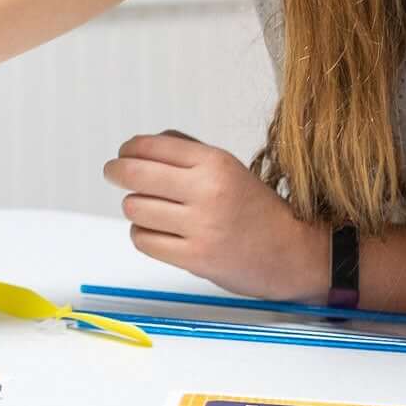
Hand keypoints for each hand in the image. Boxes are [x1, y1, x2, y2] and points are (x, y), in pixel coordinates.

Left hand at [102, 131, 330, 300]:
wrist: (292, 253)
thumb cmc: (257, 209)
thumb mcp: (229, 168)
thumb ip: (188, 152)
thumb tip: (140, 146)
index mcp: (216, 162)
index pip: (152, 146)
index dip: (129, 148)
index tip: (124, 153)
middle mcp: (207, 191)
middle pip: (135, 173)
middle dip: (116, 171)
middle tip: (113, 172)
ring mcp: (200, 226)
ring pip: (135, 207)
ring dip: (135, 206)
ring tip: (149, 208)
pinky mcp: (194, 258)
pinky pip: (143, 239)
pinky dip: (143, 233)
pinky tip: (156, 230)